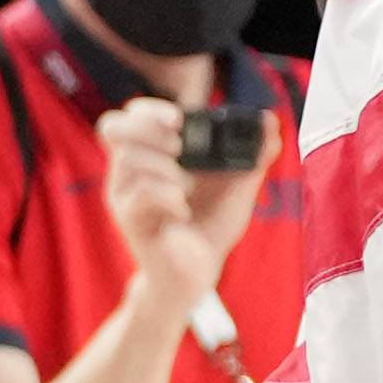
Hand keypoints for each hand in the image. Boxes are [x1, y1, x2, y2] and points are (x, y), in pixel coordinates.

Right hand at [99, 94, 269, 295]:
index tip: (181, 119)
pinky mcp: (131, 221)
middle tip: (178, 147)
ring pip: (128, 160)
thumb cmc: (211, 225)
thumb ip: (254, 154)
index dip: (149, 110)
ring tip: (187, 188)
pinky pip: (139, 196)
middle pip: (112, 128)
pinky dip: (167, 197)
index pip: (129, 116)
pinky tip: (183, 209)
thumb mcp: (238, 186)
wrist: (199, 272)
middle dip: (147, 128)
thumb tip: (270, 120)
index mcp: (152, 155)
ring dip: (165, 168)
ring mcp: (126, 196)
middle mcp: (131, 171)